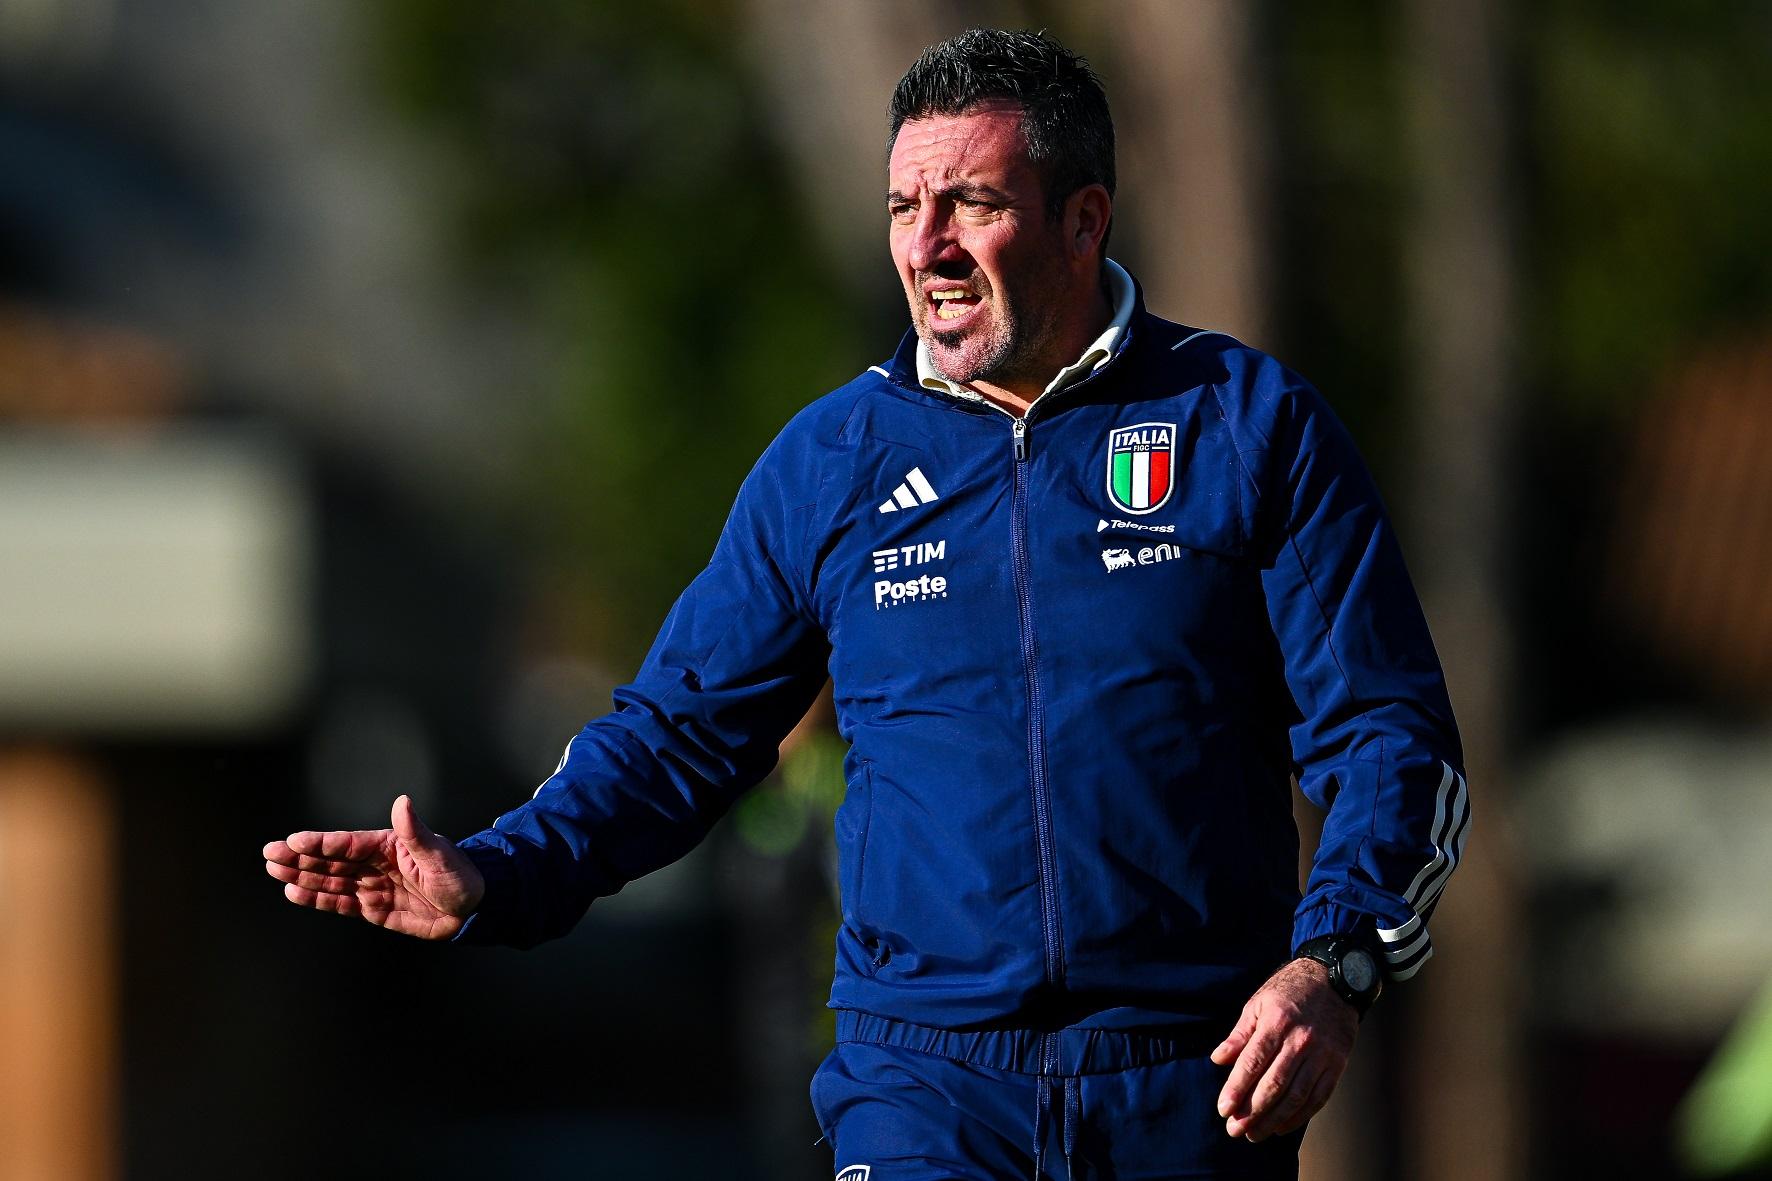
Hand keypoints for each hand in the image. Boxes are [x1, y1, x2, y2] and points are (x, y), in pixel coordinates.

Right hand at [263, 795, 484, 940]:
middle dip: (301, 857)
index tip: (295, 840)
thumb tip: (402, 802)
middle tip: (270, 853)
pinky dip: (317, 898)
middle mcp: (375, 863)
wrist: (472, 908)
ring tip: (273, 869)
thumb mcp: (439, 854)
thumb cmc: (459, 875)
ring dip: (302, 876)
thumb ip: (415, 833)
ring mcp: (372, 885)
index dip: (322, 843)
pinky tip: (294, 892)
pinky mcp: (373, 909)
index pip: (349, 844)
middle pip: (332, 860)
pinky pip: (340, 902)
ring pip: (330, 880)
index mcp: (389, 845)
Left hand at [1210, 958, 1358, 1141]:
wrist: (1335, 981)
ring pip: (1297, 1095)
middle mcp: (1301, 1040)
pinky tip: (1281, 1126)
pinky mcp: (1337, 1064)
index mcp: (1277, 1022)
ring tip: (1254, 1133)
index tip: (1223, 1110)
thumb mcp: (1258, 1003)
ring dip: (1273, 1119)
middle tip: (1234, 1130)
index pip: (1253, 1061)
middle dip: (1252, 1111)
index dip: (1237, 1088)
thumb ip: (1239, 1035)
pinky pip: (1318, 1097)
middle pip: (1274, 1083)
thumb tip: (1217, 1059)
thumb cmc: (1289, 992)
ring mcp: (1322, 1054)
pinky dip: (1300, 1116)